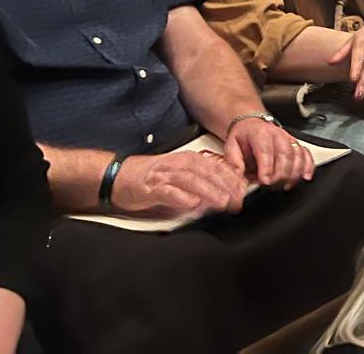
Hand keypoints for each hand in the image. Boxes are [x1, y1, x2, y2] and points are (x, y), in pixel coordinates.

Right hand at [110, 150, 248, 219]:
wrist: (119, 176)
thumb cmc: (151, 179)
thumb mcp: (179, 178)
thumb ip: (199, 186)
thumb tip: (221, 198)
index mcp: (188, 161)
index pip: (216, 168)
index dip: (232, 180)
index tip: (244, 191)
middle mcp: (179, 165)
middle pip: (208, 174)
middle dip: (226, 187)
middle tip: (238, 201)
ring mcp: (165, 175)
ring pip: (192, 181)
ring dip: (209, 191)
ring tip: (222, 202)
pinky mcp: (150, 187)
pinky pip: (168, 191)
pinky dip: (181, 197)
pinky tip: (191, 203)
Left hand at [223, 118, 313, 189]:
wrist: (252, 125)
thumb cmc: (243, 137)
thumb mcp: (231, 146)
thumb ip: (234, 162)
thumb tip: (238, 177)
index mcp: (259, 133)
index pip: (266, 150)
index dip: (267, 167)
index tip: (265, 181)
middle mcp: (277, 134)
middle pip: (285, 154)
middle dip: (280, 174)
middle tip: (272, 187)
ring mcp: (289, 139)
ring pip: (297, 155)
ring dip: (293, 173)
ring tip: (285, 185)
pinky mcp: (296, 144)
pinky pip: (307, 154)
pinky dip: (308, 166)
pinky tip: (305, 177)